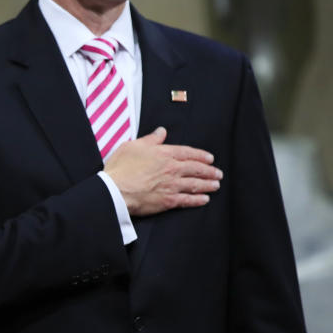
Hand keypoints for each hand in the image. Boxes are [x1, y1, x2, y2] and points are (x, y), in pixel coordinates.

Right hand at [104, 126, 221, 215]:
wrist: (115, 190)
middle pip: (196, 169)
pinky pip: (188, 200)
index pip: (188, 153)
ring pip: (196, 184)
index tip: (209, 158)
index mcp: (164, 154)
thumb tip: (161, 132)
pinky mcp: (168, 201)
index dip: (201, 155)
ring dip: (208, 184)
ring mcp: (172, 185)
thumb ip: (150, 139)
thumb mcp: (132, 146)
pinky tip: (204, 199)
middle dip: (209, 171)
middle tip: (217, 173)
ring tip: (215, 185)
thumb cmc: (120, 168)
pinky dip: (198, 200)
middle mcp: (171, 169)